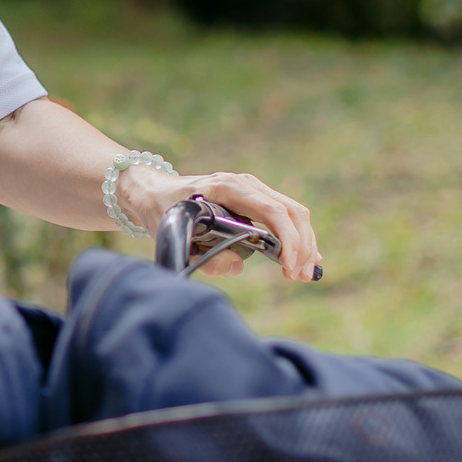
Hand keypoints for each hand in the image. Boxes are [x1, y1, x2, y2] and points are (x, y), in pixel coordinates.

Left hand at [114, 165, 321, 281]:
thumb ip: (207, 256)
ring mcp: (252, 189)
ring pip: (294, 213)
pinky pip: (286, 216)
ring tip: (307, 273)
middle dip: (303, 246)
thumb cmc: (163, 212)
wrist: (154, 192)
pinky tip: (307, 258)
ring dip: (305, 244)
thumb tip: (238, 265)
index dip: (288, 240)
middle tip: (302, 277)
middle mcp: (245, 184)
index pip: (272, 211)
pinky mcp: (255, 199)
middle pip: (291, 211)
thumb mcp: (178, 236)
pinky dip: (299, 237)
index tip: (289, 267)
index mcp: (228, 188)